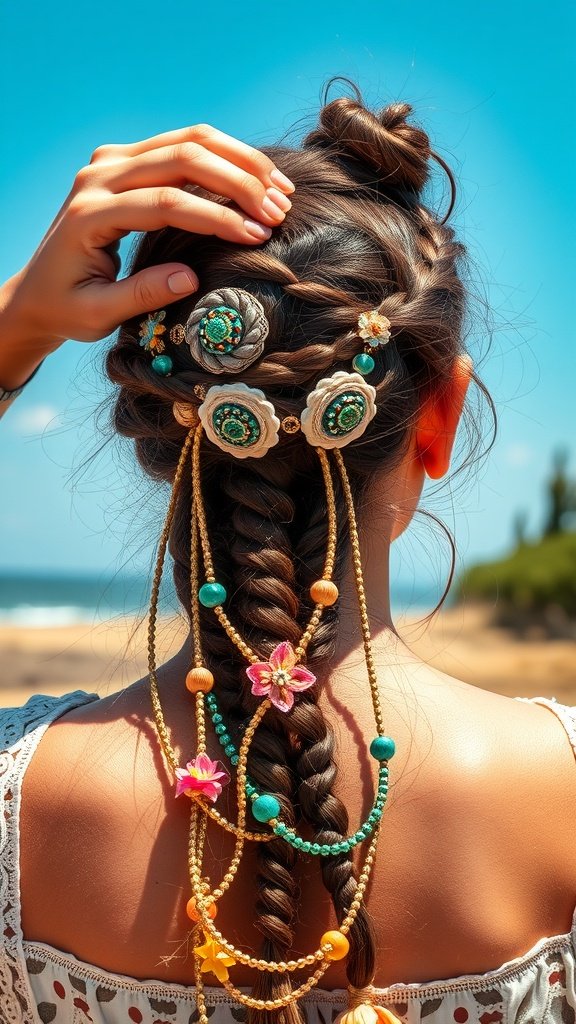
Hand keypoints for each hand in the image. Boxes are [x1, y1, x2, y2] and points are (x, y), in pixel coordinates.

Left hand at [0, 124, 293, 364]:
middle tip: (280, 211)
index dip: (217, 217)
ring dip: (240, 162)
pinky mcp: (124, 160)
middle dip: (239, 182)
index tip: (259, 235)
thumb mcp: (99, 315)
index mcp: (90, 214)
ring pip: (187, 140)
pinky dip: (224, 158)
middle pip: (182, 157)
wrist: (37, 290)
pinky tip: (257, 180)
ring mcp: (111, 161)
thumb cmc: (67, 308)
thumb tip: (191, 278)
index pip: (166, 203)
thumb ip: (142, 295)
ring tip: (281, 191)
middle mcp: (98, 175)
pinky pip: (181, 145)